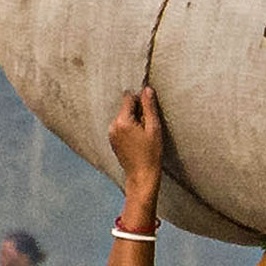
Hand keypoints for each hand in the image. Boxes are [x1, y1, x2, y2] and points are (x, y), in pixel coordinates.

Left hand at [109, 86, 172, 218]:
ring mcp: (111, 134)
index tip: (149, 111)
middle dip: (137, 112)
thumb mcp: (154, 128)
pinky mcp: (112, 140)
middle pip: (125, 107)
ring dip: (133, 120)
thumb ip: (149, 107)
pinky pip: (121, 127)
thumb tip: (147, 90)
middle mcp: (113, 126)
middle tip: (148, 126)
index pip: (129, 98)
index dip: (141, 101)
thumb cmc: (151, 153)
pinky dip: (129, 129)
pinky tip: (138, 140)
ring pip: (124, 117)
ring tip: (143, 135)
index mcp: (122, 121)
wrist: (141, 175)